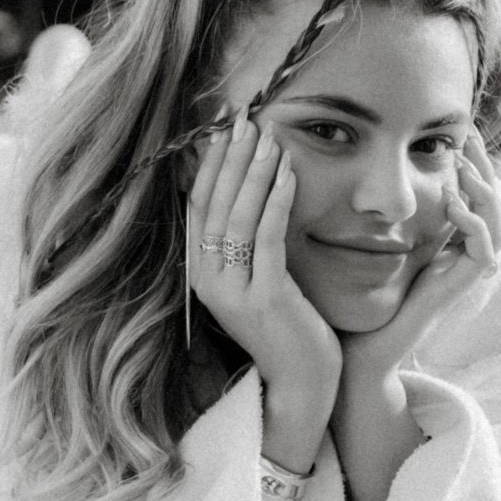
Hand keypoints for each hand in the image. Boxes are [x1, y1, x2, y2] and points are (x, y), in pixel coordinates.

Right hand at [189, 115, 341, 470]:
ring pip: (238, 217)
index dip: (209, 165)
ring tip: (268, 136)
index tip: (223, 128)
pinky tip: (288, 172)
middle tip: (245, 119)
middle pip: (214, 204)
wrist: (302, 381)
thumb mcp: (257, 277)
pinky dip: (276, 201)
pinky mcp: (263, 298)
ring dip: (254, 172)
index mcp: (200, 273)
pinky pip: (266, 238)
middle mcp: (207, 280)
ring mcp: (232, 291)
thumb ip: (247, 241)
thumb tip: (250, 188)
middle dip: (230, 158)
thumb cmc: (286, 325)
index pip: (198, 206)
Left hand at [340, 127, 500, 392]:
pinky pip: (481, 250)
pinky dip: (473, 224)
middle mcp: (459, 258)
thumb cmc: (355, 297)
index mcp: (446, 245)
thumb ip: (381, 213)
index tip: (460, 131)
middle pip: (492, 205)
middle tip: (469, 136)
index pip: (473, 196)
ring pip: (495, 225)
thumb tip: (370, 172)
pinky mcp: (457, 288)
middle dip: (484, 167)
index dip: (472, 163)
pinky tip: (452, 203)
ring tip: (463, 165)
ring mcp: (461, 274)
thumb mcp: (371, 243)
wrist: (357, 346)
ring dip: (483, 191)